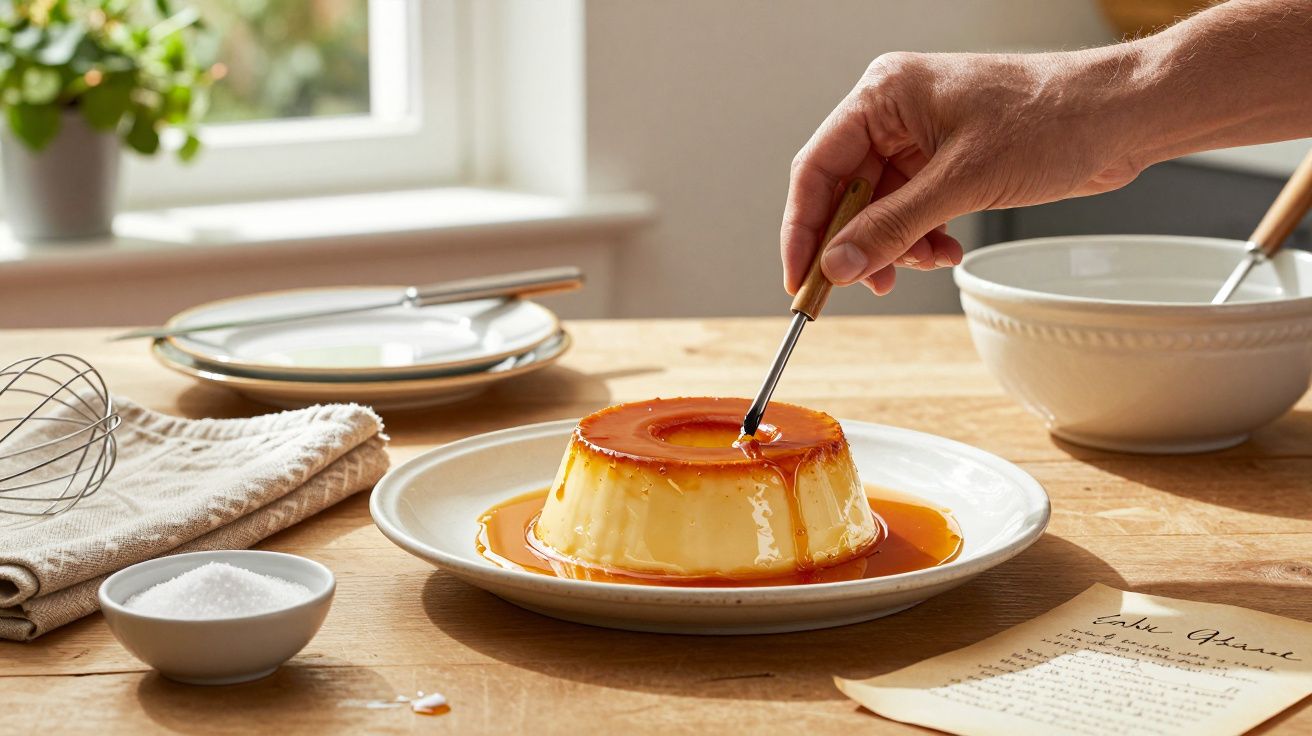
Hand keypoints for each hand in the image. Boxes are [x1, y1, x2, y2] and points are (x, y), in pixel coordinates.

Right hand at [781, 48, 1148, 295]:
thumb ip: (892, 227)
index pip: (817, 167)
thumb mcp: (962, 182)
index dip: (804, 228)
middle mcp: (895, 111)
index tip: (800, 279)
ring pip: (879, 207)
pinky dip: (921, 237)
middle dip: (855, 242)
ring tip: (925, 263)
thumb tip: (838, 265)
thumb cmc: (1053, 120)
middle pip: (845, 190)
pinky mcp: (948, 159)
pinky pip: (911, 209)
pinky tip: (945, 250)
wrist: (1122, 116)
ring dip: (894, 245)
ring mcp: (921, 136)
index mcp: (885, 94)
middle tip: (855, 287)